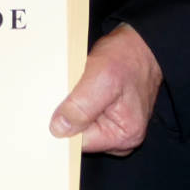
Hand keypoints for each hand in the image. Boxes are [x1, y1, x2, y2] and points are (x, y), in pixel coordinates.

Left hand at [50, 23, 162, 154]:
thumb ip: (81, 107)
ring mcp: (114, 128)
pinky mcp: (108, 117)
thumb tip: (58, 130)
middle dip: (66, 118)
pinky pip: (84, 116)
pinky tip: (75, 89)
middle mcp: (121, 138)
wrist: (141, 45)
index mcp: (123, 135)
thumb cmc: (126, 59)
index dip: (62, 129)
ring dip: (70, 109)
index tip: (48, 113)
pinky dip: (76, 104)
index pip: (80, 143)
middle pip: (79, 136)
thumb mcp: (102, 78)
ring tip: (71, 88)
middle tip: (61, 94)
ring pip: (79, 126)